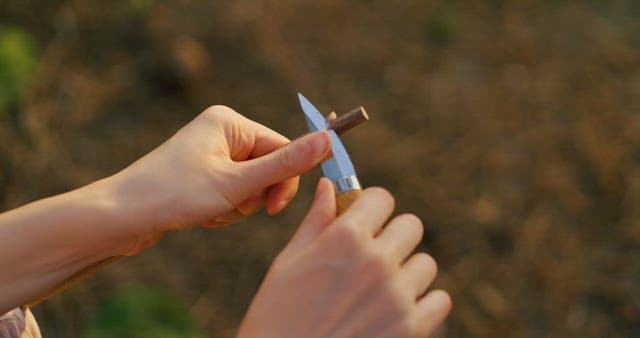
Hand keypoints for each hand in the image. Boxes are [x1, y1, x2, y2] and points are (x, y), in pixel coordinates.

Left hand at [108, 105, 330, 253]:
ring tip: (207, 209)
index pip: (282, 148)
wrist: (122, 216)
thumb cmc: (176, 194)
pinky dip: (222, 209)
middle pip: (266, 168)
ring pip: (250, 186)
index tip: (272, 208)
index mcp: (230, 122)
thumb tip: (329, 140)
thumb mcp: (238, 182)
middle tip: (228, 205)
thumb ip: (286, 164)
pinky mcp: (202, 174)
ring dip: (236, 205)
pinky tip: (199, 214)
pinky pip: (232, 193)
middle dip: (252, 195)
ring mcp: (211, 154)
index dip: (282, 181)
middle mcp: (221, 132)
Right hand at [237, 179, 451, 337]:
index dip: (372, 208)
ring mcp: (397, 295)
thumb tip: (328, 186)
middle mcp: (376, 260)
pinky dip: (424, 304)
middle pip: (411, 226)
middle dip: (393, 237)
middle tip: (373, 257)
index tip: (366, 221)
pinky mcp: (411, 328)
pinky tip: (397, 310)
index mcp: (344, 238)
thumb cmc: (277, 315)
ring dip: (407, 272)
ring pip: (426, 264)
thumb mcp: (288, 262)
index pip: (381, 198)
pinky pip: (440, 300)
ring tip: (381, 290)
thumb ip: (316, 221)